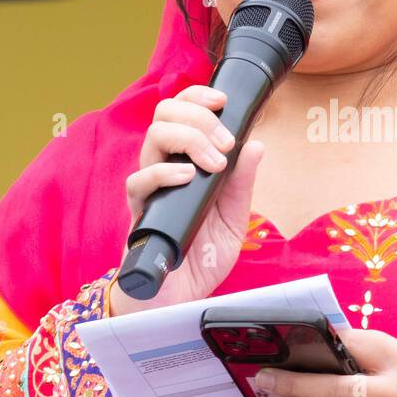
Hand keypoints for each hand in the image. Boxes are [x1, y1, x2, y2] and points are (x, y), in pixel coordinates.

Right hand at [110, 84, 265, 315]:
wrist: (181, 299)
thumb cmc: (202, 259)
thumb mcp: (234, 218)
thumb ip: (242, 183)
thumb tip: (257, 144)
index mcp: (185, 162)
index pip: (181, 112)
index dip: (197, 96)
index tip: (222, 100)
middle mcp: (164, 168)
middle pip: (164, 114)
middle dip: (199, 116)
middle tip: (225, 143)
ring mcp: (150, 189)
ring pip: (153, 137)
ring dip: (189, 139)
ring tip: (213, 162)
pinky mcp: (139, 213)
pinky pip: (139, 181)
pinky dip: (164, 171)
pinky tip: (187, 176)